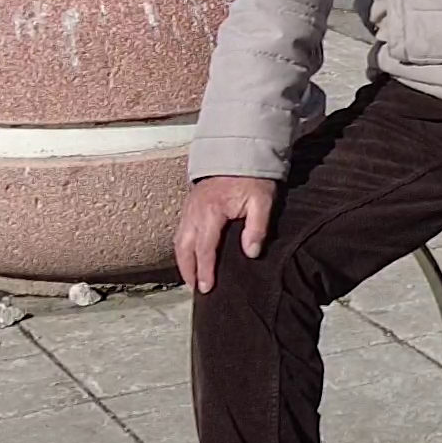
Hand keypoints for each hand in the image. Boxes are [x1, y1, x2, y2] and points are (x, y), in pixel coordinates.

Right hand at [176, 177, 277, 293]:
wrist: (239, 153)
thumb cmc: (252, 178)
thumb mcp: (262, 200)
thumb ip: (257, 227)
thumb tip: (251, 252)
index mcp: (211, 211)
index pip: (204, 248)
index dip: (205, 270)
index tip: (207, 288)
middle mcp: (195, 212)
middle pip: (185, 248)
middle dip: (188, 271)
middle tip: (196, 289)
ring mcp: (189, 209)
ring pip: (179, 241)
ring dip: (183, 262)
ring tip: (191, 279)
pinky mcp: (190, 207)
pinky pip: (181, 232)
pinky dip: (183, 248)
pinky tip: (189, 258)